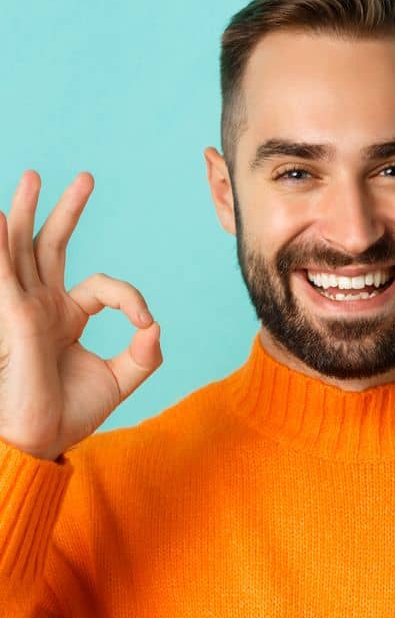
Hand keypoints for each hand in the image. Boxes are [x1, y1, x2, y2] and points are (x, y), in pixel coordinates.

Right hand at [0, 170, 161, 460]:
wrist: (42, 441)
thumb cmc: (70, 413)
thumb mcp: (121, 380)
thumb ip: (145, 354)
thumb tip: (156, 326)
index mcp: (65, 317)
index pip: (102, 286)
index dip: (131, 299)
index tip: (144, 325)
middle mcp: (42, 307)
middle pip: (51, 246)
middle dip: (65, 211)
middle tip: (85, 177)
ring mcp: (25, 310)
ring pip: (24, 249)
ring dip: (27, 211)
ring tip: (31, 176)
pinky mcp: (15, 319)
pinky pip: (7, 275)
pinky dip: (2, 247)